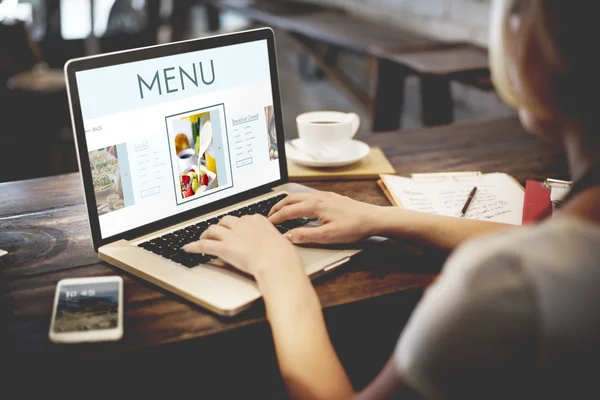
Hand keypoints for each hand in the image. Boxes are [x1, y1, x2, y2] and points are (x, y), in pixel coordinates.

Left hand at [183, 214, 303, 278]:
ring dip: (206, 234)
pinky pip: (204, 245)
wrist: (276, 261)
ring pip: (213, 229)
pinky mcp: (223, 247)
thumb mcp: (281, 242)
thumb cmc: (282, 255)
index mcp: (257, 220)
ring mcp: (232, 235)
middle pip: (226, 221)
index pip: (243, 219)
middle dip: (221, 227)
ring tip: (203, 238)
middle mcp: (242, 224)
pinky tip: (188, 248)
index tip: (235, 230)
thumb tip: (277, 246)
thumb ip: (274, 241)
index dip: (237, 226)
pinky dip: (194, 246)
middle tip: (218, 233)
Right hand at [268, 192, 382, 243]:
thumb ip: (305, 235)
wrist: (373, 218)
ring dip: (286, 203)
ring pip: (298, 196)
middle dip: (277, 207)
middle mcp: (317, 197)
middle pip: (290, 199)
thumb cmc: (353, 227)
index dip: (276, 218)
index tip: (267, 224)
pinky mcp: (330, 197)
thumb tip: (287, 236)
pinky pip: (307, 196)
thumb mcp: (328, 236)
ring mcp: (324, 195)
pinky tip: (299, 209)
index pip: (288, 211)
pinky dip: (297, 202)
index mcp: (315, 205)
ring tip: (280, 212)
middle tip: (268, 216)